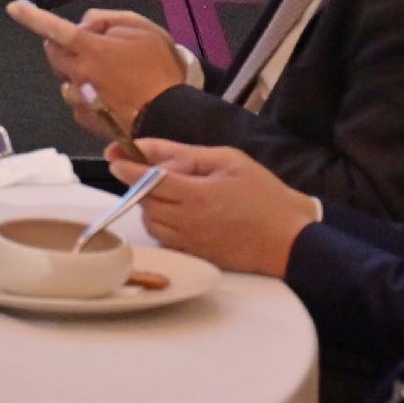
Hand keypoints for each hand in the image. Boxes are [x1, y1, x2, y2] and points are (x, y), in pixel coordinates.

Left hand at [33, 7, 186, 140]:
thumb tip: (85, 27)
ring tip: (107, 76)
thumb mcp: (145, 32)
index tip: (13, 7)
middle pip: (52, 53)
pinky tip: (107, 96)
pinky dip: (84, 93)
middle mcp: (78, 73)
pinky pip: (74, 99)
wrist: (172, 118)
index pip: (54, 29)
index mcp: (91, 50)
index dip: (32, 17)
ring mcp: (79, 99)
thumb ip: (110, 21)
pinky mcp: (84, 119)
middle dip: (61, 45)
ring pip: (64, 77)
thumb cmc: (160, 71)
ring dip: (76, 71)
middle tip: (88, 46)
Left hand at [127, 140, 316, 277]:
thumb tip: (147, 147)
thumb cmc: (264, 195)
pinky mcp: (194, 255)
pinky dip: (161, 222)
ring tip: (169, 191)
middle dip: (139, 182)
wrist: (290, 240)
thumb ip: (185, 153)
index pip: (147, 179)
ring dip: (149, 203)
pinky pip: (163, 237)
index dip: (126, 166)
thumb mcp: (229, 161)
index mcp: (197, 195)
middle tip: (146, 169)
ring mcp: (189, 242)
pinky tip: (179, 212)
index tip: (113, 155)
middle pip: (144, 200)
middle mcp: (187, 222)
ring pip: (150, 220)